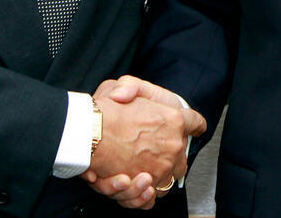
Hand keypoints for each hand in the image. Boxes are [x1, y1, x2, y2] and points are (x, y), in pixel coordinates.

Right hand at [80, 78, 203, 208]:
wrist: (85, 131)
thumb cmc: (104, 109)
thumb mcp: (123, 85)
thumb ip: (133, 87)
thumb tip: (135, 97)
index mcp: (173, 119)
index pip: (195, 122)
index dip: (193, 124)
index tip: (192, 127)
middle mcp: (172, 146)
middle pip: (183, 154)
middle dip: (172, 154)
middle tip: (154, 150)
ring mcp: (161, 167)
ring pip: (169, 178)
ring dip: (157, 175)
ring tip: (142, 172)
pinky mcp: (145, 185)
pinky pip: (152, 195)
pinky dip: (144, 194)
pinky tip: (138, 186)